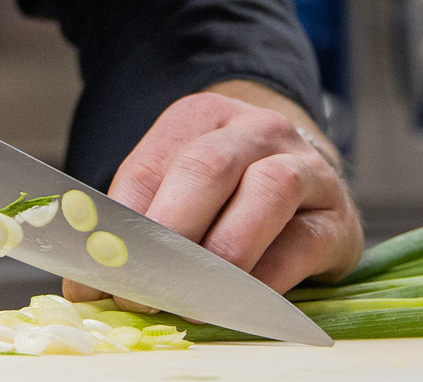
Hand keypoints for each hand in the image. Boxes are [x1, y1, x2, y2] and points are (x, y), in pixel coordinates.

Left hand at [66, 82, 361, 300]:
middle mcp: (256, 131)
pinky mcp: (337, 218)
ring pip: (268, 191)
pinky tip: (239, 303)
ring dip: (225, 250)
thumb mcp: (178, 192)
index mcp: (201, 118)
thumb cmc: (230, 194)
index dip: (118, 223)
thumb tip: (85, 285)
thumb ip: (135, 230)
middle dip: (169, 232)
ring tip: (191, 298)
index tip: (96, 270)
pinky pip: (302, 243)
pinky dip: (267, 277)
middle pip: (207, 167)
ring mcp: (305, 167)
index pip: (150, 165)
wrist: (309, 181)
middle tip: (141, 287)